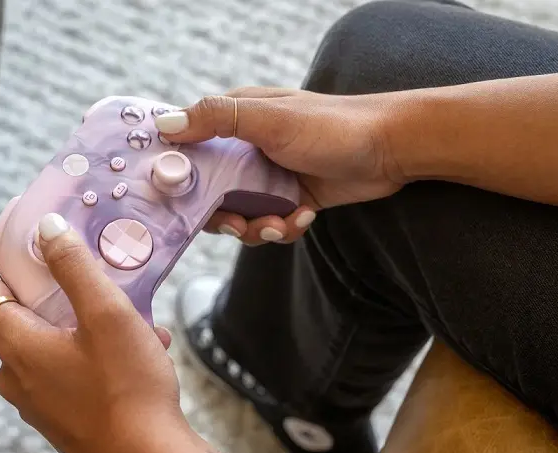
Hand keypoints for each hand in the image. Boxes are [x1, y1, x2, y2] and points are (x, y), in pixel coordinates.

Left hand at [0, 214, 190, 452]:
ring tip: (131, 311)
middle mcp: (16, 373)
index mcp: (16, 344)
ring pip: (48, 338)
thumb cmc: (129, 391)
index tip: (11, 225)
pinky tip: (140, 346)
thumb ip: (73, 265)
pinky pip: (65, 365)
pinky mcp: (58, 414)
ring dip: (81, 316)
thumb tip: (46, 228)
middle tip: (81, 261)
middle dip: (49, 281)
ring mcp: (36, 398)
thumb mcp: (106, 314)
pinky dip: (92, 347)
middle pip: (15, 309)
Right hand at [156, 87, 402, 245]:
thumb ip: (217, 119)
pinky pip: (269, 224)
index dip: (177, 176)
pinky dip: (282, 228)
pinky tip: (304, 218)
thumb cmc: (332, 125)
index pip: (188, 149)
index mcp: (234, 121)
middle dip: (222, 216)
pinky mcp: (289, 198)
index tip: (178, 200)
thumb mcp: (269, 119)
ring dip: (257, 228)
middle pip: (208, 193)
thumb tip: (165, 125)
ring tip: (282, 224)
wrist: (392, 149)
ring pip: (238, 215)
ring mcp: (267, 176)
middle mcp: (245, 149)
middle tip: (239, 224)